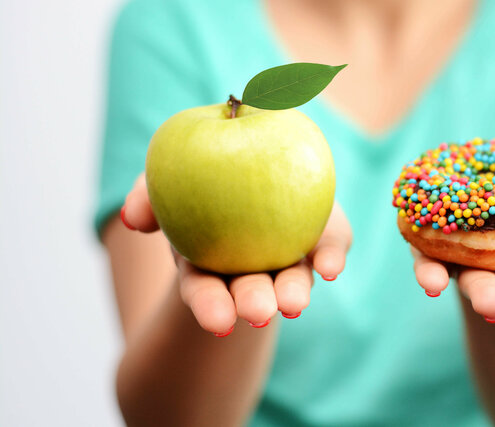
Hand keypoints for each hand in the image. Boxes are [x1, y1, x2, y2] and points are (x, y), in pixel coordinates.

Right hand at [120, 173, 351, 335]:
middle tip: (260, 313)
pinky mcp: (322, 237)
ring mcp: (289, 256)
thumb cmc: (203, 178)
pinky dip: (331, 257)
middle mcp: (251, 267)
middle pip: (252, 289)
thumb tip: (134, 218)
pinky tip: (332, 267)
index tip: (219, 321)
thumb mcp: (165, 181)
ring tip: (295, 303)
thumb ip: (147, 194)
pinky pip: (329, 248)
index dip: (210, 305)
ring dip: (293, 291)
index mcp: (208, 262)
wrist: (258, 162)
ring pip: (292, 278)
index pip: (204, 288)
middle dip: (254, 303)